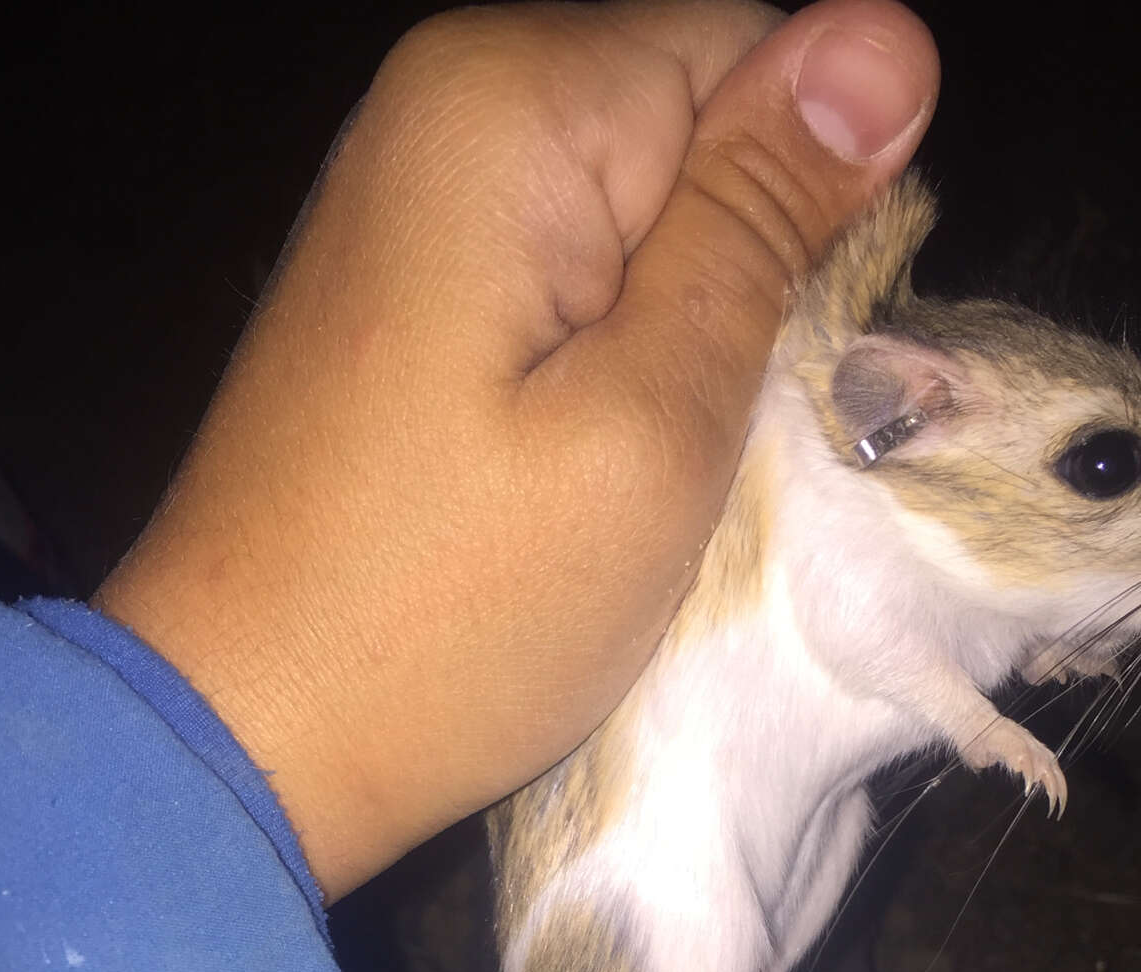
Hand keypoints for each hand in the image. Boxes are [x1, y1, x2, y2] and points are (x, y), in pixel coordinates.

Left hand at [96, 0, 937, 899]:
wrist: (249, 734)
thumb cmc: (456, 608)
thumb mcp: (655, 422)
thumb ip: (764, 223)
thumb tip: (891, 40)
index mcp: (512, 102)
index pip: (764, 59)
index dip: (811, 211)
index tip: (776, 371)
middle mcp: (444, 106)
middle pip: (695, 131)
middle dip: (741, 276)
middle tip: (696, 447)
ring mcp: (408, 199)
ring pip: (639, 217)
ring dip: (676, 336)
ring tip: (633, 473)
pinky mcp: (401, 291)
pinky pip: (564, 278)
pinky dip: (605, 364)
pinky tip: (577, 470)